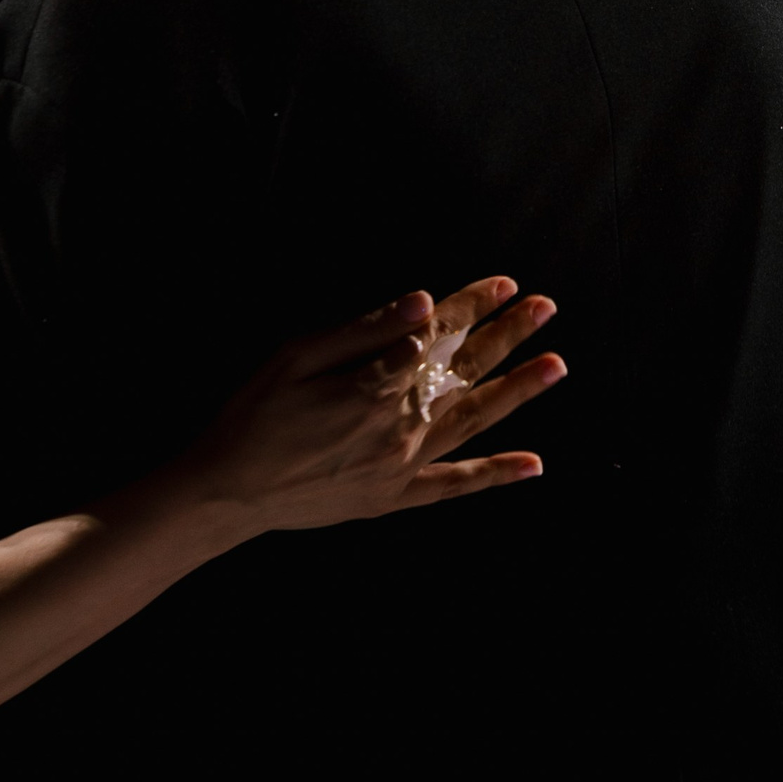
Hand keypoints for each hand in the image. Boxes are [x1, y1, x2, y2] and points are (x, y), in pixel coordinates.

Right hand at [180, 277, 563, 539]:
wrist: (226, 492)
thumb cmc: (252, 416)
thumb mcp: (295, 357)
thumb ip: (363, 331)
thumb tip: (423, 304)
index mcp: (376, 383)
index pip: (437, 334)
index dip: (472, 304)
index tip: (503, 283)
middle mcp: (400, 425)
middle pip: (464, 371)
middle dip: (506, 334)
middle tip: (545, 307)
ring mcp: (402, 465)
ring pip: (473, 421)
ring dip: (517, 391)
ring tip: (557, 365)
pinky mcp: (394, 498)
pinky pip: (455, 486)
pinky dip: (495, 475)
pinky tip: (534, 464)